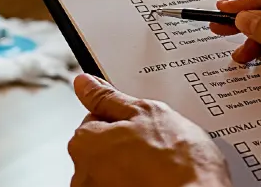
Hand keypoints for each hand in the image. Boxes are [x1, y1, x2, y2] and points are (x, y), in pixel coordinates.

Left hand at [68, 74, 230, 186]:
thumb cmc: (177, 161)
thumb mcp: (145, 112)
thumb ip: (109, 98)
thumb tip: (85, 83)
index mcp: (84, 142)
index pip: (94, 120)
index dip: (122, 120)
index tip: (141, 126)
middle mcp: (83, 173)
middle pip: (101, 148)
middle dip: (124, 145)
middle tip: (155, 147)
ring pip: (113, 172)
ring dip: (130, 168)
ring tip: (159, 169)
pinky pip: (122, 186)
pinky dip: (136, 184)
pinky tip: (157, 182)